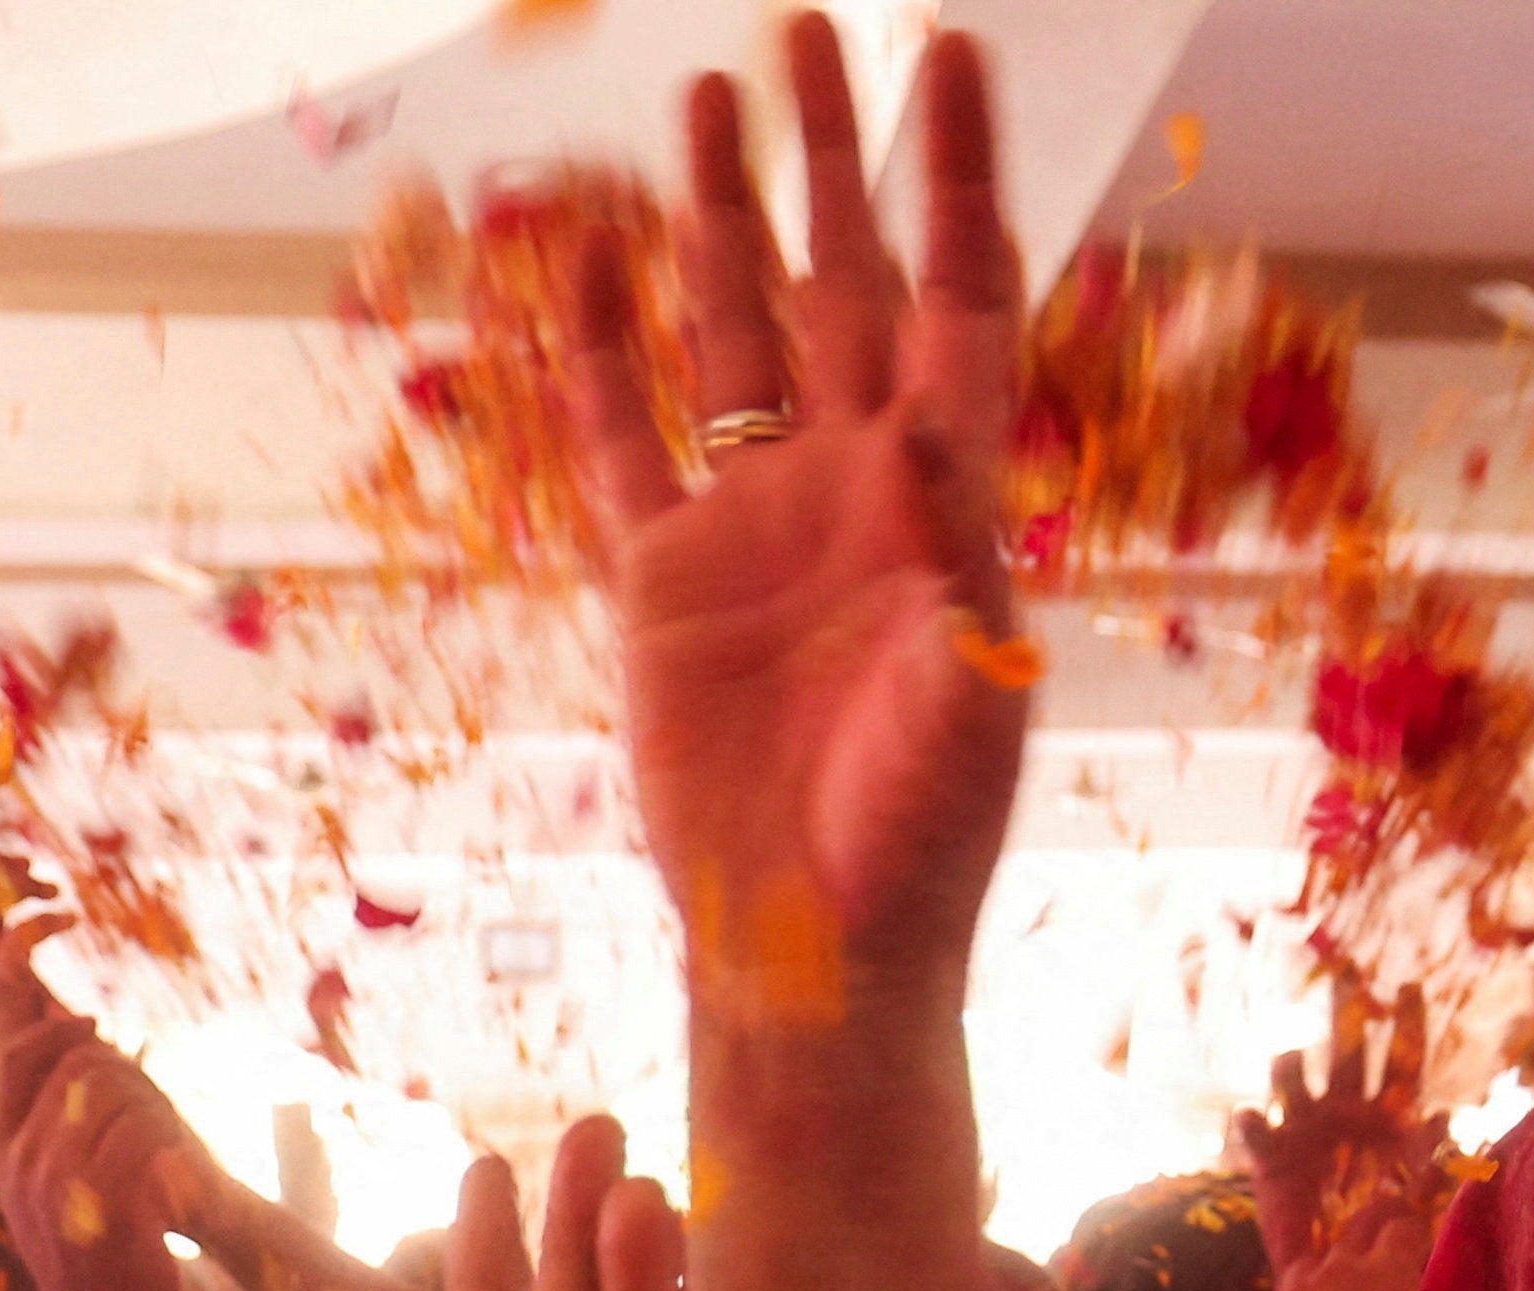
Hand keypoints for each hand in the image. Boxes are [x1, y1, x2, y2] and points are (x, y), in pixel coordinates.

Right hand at [0, 993, 225, 1290]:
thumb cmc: (83, 1254)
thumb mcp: (37, 1190)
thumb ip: (22, 1133)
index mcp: (6, 1152)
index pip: (16, 1062)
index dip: (52, 1031)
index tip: (90, 1023)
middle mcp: (23, 1164)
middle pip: (77, 1072)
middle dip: (124, 1073)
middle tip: (156, 1098)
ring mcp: (60, 1187)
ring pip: (114, 1101)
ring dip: (154, 1108)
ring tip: (176, 1139)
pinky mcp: (104, 1210)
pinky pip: (141, 1142)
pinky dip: (169, 1143)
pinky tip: (183, 1167)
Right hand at [567, 18, 1028, 1050]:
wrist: (809, 954)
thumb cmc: (912, 857)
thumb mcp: (962, 726)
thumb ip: (959, 589)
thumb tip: (934, 445)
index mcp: (942, 506)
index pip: (960, 302)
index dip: (955, 181)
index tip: (951, 54)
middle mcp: (850, 491)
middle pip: (841, 284)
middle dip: (828, 159)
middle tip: (809, 29)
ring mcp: (752, 526)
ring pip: (729, 334)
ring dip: (716, 218)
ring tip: (702, 95)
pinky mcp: (662, 582)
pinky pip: (619, 439)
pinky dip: (590, 351)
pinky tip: (572, 258)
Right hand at [1233, 984, 1436, 1270]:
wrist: (1332, 1271)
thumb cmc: (1378, 1232)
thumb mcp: (1416, 1198)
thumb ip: (1432, 1159)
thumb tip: (1445, 1115)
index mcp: (1387, 1117)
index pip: (1401, 1061)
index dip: (1406, 1024)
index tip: (1408, 986)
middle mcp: (1345, 1110)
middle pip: (1347, 1052)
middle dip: (1347, 1014)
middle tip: (1347, 977)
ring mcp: (1304, 1129)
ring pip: (1295, 1081)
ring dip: (1292, 1067)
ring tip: (1289, 1059)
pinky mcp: (1271, 1157)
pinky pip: (1257, 1132)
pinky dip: (1253, 1122)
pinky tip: (1254, 1117)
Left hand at [1254, 1149, 1432, 1290]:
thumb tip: (1434, 1274)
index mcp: (1388, 1267)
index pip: (1404, 1224)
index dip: (1414, 1235)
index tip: (1418, 1245)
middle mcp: (1338, 1267)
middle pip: (1360, 1224)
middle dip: (1378, 1226)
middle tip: (1387, 1240)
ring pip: (1313, 1259)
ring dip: (1329, 1269)